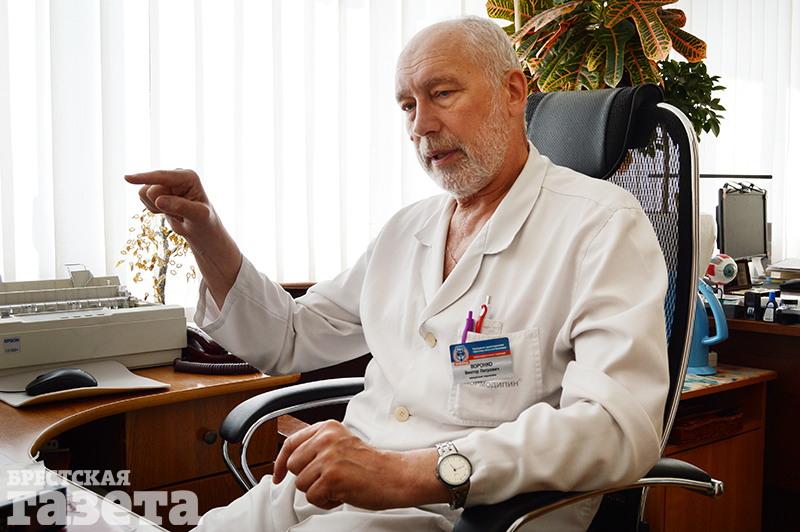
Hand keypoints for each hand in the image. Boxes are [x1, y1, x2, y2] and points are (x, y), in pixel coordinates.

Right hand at [124, 169, 213, 241]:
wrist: (199, 227)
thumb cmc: (203, 220)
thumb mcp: (198, 215)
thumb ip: (180, 207)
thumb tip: (159, 200)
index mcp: (188, 176)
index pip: (163, 177)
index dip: (145, 178)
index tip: (127, 178)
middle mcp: (175, 175)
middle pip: (151, 190)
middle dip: (160, 205)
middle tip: (179, 213)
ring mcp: (164, 181)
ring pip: (143, 193)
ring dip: (156, 207)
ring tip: (173, 211)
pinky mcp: (156, 188)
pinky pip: (142, 198)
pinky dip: (153, 209)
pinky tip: (167, 210)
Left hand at [272, 420, 446, 510]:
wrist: (394, 475)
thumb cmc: (371, 465)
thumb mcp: (341, 444)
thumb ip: (318, 446)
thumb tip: (291, 461)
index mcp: (327, 428)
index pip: (291, 443)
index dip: (281, 462)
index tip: (279, 474)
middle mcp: (326, 439)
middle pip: (294, 466)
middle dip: (308, 478)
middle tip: (329, 479)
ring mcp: (328, 457)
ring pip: (302, 484)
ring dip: (319, 491)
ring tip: (339, 485)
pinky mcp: (332, 476)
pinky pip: (313, 497)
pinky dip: (327, 501)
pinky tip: (343, 493)